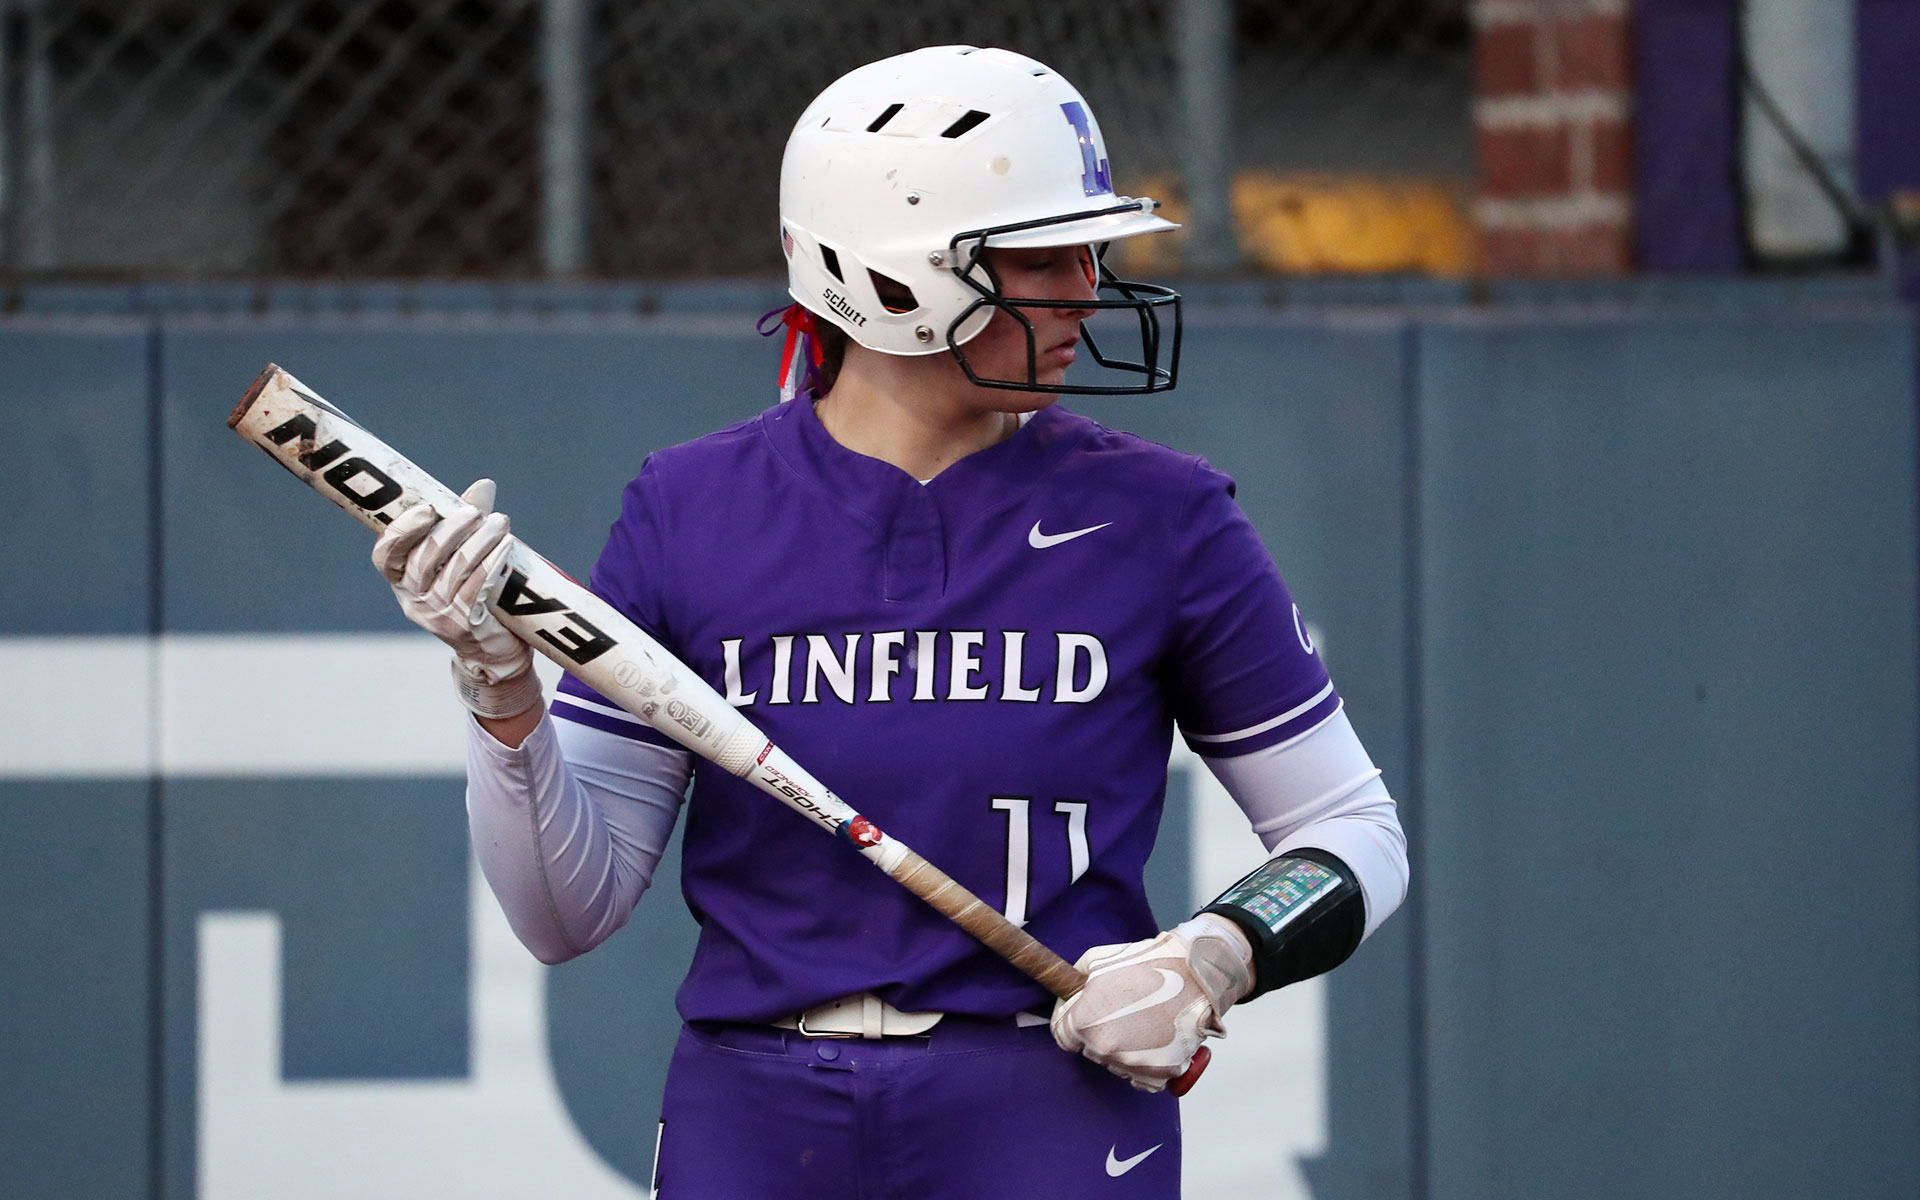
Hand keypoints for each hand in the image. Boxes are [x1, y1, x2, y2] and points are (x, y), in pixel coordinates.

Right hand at [372, 479, 539, 717]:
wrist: (492, 650)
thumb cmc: (476, 595)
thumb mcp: (464, 558)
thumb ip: (468, 523)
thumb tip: (483, 486)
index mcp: (403, 581)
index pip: (385, 555)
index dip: (401, 531)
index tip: (427, 508)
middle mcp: (413, 599)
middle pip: (424, 558)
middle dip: (452, 528)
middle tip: (475, 511)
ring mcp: (436, 615)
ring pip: (453, 570)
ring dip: (479, 542)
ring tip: (500, 522)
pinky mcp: (462, 626)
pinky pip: (475, 588)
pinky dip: (492, 563)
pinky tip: (507, 546)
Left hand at [1049, 913, 1253, 1091]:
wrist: (1195, 974)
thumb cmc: (1149, 964)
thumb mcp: (1098, 959)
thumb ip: (1074, 980)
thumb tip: (1067, 993)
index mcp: (1085, 1022)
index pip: (1063, 1037)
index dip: (1073, 1022)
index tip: (1086, 1015)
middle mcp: (1105, 1048)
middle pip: (1091, 1050)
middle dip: (1101, 1033)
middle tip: (1123, 1012)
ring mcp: (1132, 1063)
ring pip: (1117, 1064)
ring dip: (1125, 1049)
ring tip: (1144, 1022)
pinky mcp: (1160, 1073)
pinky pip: (1142, 1079)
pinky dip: (1147, 1066)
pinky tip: (1155, 1043)